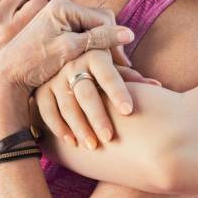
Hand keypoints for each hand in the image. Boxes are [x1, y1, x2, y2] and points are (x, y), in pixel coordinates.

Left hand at [0, 0, 135, 106]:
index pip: (103, 19)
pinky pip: (82, 35)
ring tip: (109, 68)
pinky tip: (94, 64)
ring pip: (93, 30)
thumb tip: (129, 34)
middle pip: (100, 22)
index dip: (115, 41)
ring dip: (102, 47)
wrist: (5, 75)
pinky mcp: (57, 30)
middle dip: (110, 43)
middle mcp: (61, 7)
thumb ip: (99, 39)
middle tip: (120, 67)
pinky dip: (91, 49)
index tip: (123, 64)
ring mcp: (59, 18)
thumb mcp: (70, 50)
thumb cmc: (34, 63)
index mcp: (63, 6)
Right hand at [35, 51, 159, 148]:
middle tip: (110, 137)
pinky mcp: (40, 90)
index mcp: (94, 55)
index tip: (129, 111)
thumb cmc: (97, 62)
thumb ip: (130, 75)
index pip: (109, 75)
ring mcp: (53, 78)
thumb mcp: (112, 63)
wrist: (62, 51)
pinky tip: (72, 142)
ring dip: (79, 127)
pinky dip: (59, 127)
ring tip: (93, 146)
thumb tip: (157, 86)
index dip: (118, 92)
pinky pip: (47, 111)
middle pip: (86, 94)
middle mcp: (72, 64)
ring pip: (66, 105)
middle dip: (97, 117)